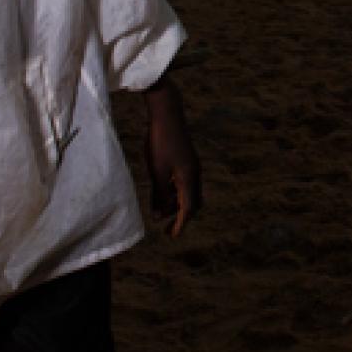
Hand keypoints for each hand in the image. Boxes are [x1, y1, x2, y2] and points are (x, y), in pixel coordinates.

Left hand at [142, 78, 202, 235]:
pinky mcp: (186, 160)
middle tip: (167, 229)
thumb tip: (159, 216)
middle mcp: (194, 174)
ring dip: (176, 204)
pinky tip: (161, 193)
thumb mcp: (157, 172)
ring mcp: (191, 166)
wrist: (167, 114)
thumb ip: (159, 195)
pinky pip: (184, 183)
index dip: (180, 224)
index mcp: (189, 178)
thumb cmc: (161, 143)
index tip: (172, 237)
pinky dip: (175, 192)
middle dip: (180, 217)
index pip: (188, 209)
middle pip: (192, 203)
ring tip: (159, 211)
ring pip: (188, 193)